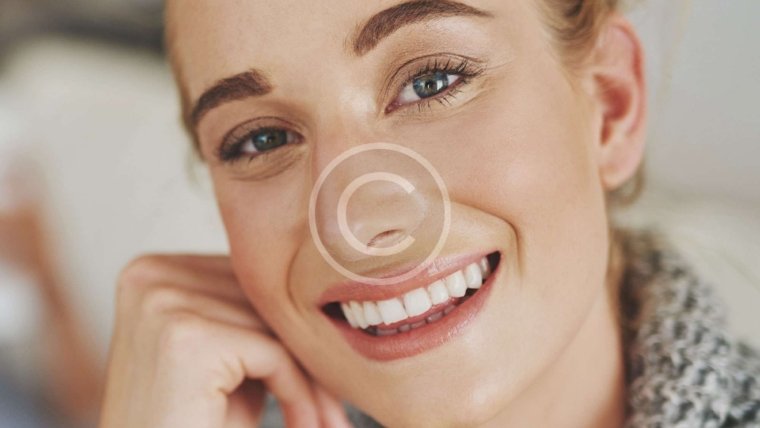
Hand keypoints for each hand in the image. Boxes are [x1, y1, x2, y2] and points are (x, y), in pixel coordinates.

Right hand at [99, 255, 350, 427]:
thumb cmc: (190, 423)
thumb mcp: (225, 358)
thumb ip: (255, 313)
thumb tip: (319, 282)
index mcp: (153, 271)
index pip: (249, 279)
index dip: (291, 325)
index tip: (325, 368)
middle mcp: (151, 277)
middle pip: (263, 299)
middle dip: (306, 352)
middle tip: (335, 403)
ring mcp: (164, 303)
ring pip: (275, 327)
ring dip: (311, 379)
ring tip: (324, 419)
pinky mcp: (187, 338)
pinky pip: (274, 355)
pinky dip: (299, 394)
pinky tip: (303, 425)